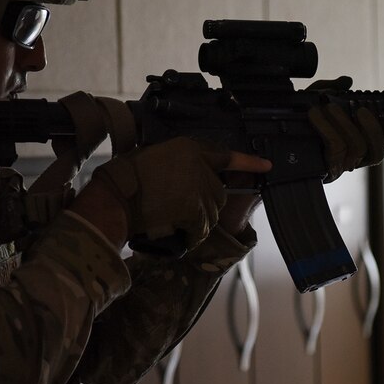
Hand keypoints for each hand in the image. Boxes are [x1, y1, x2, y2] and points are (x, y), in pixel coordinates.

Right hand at [92, 138, 270, 251]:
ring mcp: (201, 188)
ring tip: (170, 218)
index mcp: (189, 148)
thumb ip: (176, 162)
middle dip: (204, 202)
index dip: (248, 162)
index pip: (226, 155)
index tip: (267, 165)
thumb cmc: (125, 177)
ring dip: (197, 219)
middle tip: (177, 207)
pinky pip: (202, 227)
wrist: (116, 198)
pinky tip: (175, 230)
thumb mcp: (153, 155)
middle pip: (218, 190)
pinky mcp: (197, 210)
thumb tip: (185, 174)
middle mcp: (200, 166)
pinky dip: (192, 234)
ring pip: (212, 211)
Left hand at [306, 77, 383, 180]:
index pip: (376, 150)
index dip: (375, 132)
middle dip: (349, 123)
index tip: (362, 110)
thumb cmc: (301, 122)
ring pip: (346, 150)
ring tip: (319, 109)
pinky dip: (325, 131)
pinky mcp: (321, 172)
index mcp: (354, 149)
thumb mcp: (314, 103)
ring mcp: (334, 169)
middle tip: (333, 105)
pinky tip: (313, 117)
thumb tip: (346, 81)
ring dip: (335, 125)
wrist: (274, 138)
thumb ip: (330, 90)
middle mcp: (347, 162)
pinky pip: (331, 154)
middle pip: (362, 148)